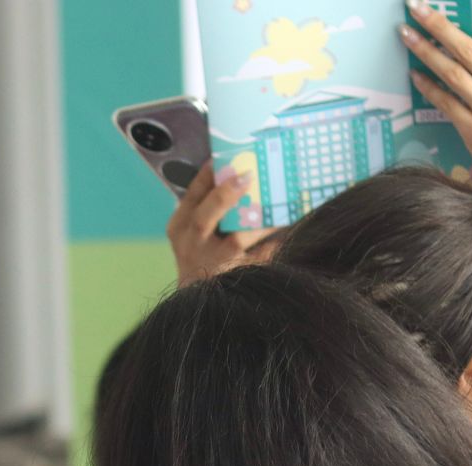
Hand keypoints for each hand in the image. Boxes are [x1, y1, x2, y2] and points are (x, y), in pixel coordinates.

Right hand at [167, 159, 280, 285]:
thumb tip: (242, 175)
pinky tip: (291, 232)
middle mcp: (192, 244)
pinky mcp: (234, 277)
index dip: (208, 174)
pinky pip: (261, 257)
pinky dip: (277, 244)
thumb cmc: (201, 260)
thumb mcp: (193, 235)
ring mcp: (212, 262)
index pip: (192, 195)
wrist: (198, 305)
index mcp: (180, 227)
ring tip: (284, 205)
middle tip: (247, 176)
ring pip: (237, 238)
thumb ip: (208, 208)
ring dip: (262, 221)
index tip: (224, 156)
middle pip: (205, 216)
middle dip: (225, 194)